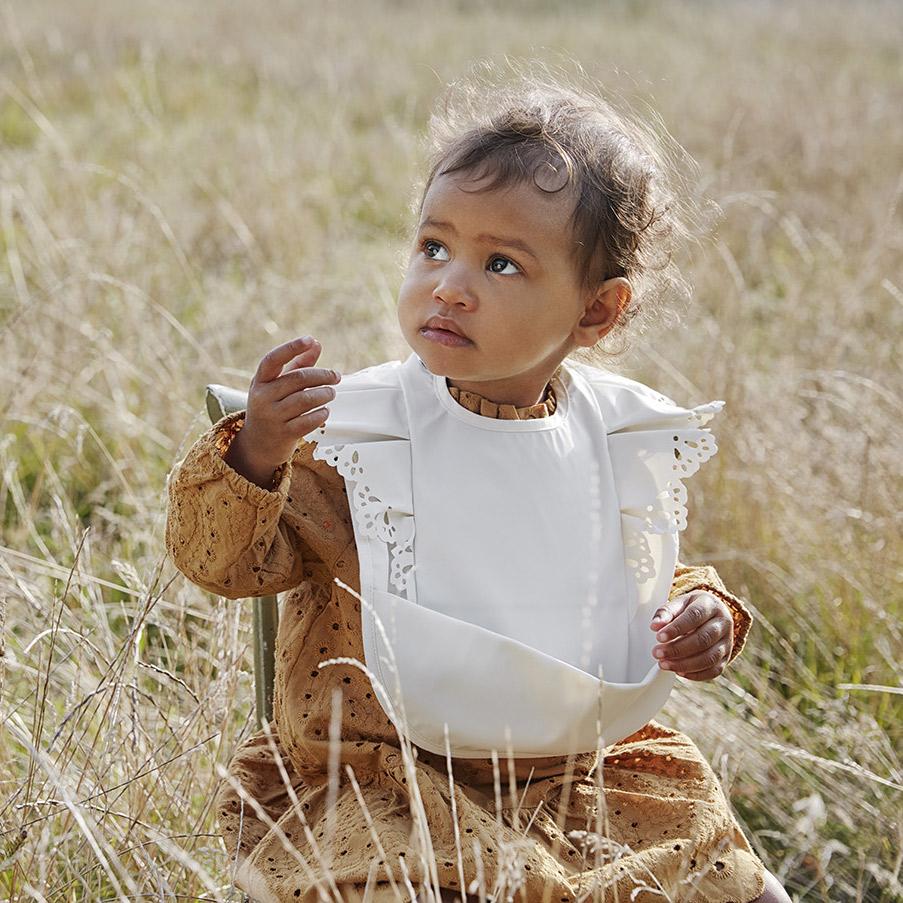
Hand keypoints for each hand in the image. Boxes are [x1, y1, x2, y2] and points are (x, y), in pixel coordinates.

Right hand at [224, 336, 340, 486]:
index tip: (310, 339)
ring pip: (306, 399)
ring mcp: (272, 417)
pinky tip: (325, 410)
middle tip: (336, 376)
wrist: (257, 445)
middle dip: (322, 375)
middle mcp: (263, 397)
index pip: (274, 359)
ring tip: (331, 393)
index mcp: (260, 381)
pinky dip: (322, 414)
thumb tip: (316, 344)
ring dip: (325, 394)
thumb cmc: (272, 408)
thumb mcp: (278, 385)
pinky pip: (309, 420)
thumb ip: (298, 364)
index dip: (292, 347)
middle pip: (298, 378)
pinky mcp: (283, 434)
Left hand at [650, 591, 732, 680]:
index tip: (659, 637)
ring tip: (664, 664)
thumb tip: (655, 626)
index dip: (676, 628)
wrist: (712, 613)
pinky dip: (695, 674)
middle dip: (677, 649)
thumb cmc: (692, 608)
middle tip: (657, 653)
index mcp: (710, 605)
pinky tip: (679, 671)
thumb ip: (666, 612)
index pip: (694, 616)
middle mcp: (723, 623)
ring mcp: (727, 642)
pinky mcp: (726, 657)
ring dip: (684, 664)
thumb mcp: (679, 603)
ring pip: (709, 658)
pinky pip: (714, 670)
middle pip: (702, 639)